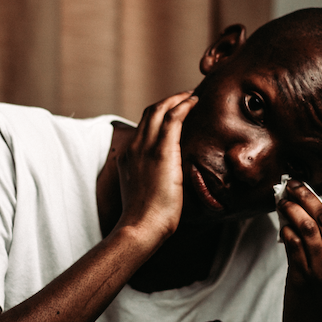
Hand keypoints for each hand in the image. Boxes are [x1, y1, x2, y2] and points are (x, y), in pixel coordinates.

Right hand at [114, 91, 197, 243]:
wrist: (141, 227)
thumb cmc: (145, 219)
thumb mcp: (142, 194)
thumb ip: (149, 181)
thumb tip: (163, 183)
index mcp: (127, 157)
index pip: (143, 127)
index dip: (157, 115)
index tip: (172, 112)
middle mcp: (134, 147)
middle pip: (149, 113)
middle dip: (167, 101)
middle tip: (184, 97)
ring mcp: (146, 147)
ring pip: (159, 110)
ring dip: (176, 99)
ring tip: (190, 95)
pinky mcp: (162, 151)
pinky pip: (172, 117)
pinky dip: (182, 105)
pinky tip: (194, 101)